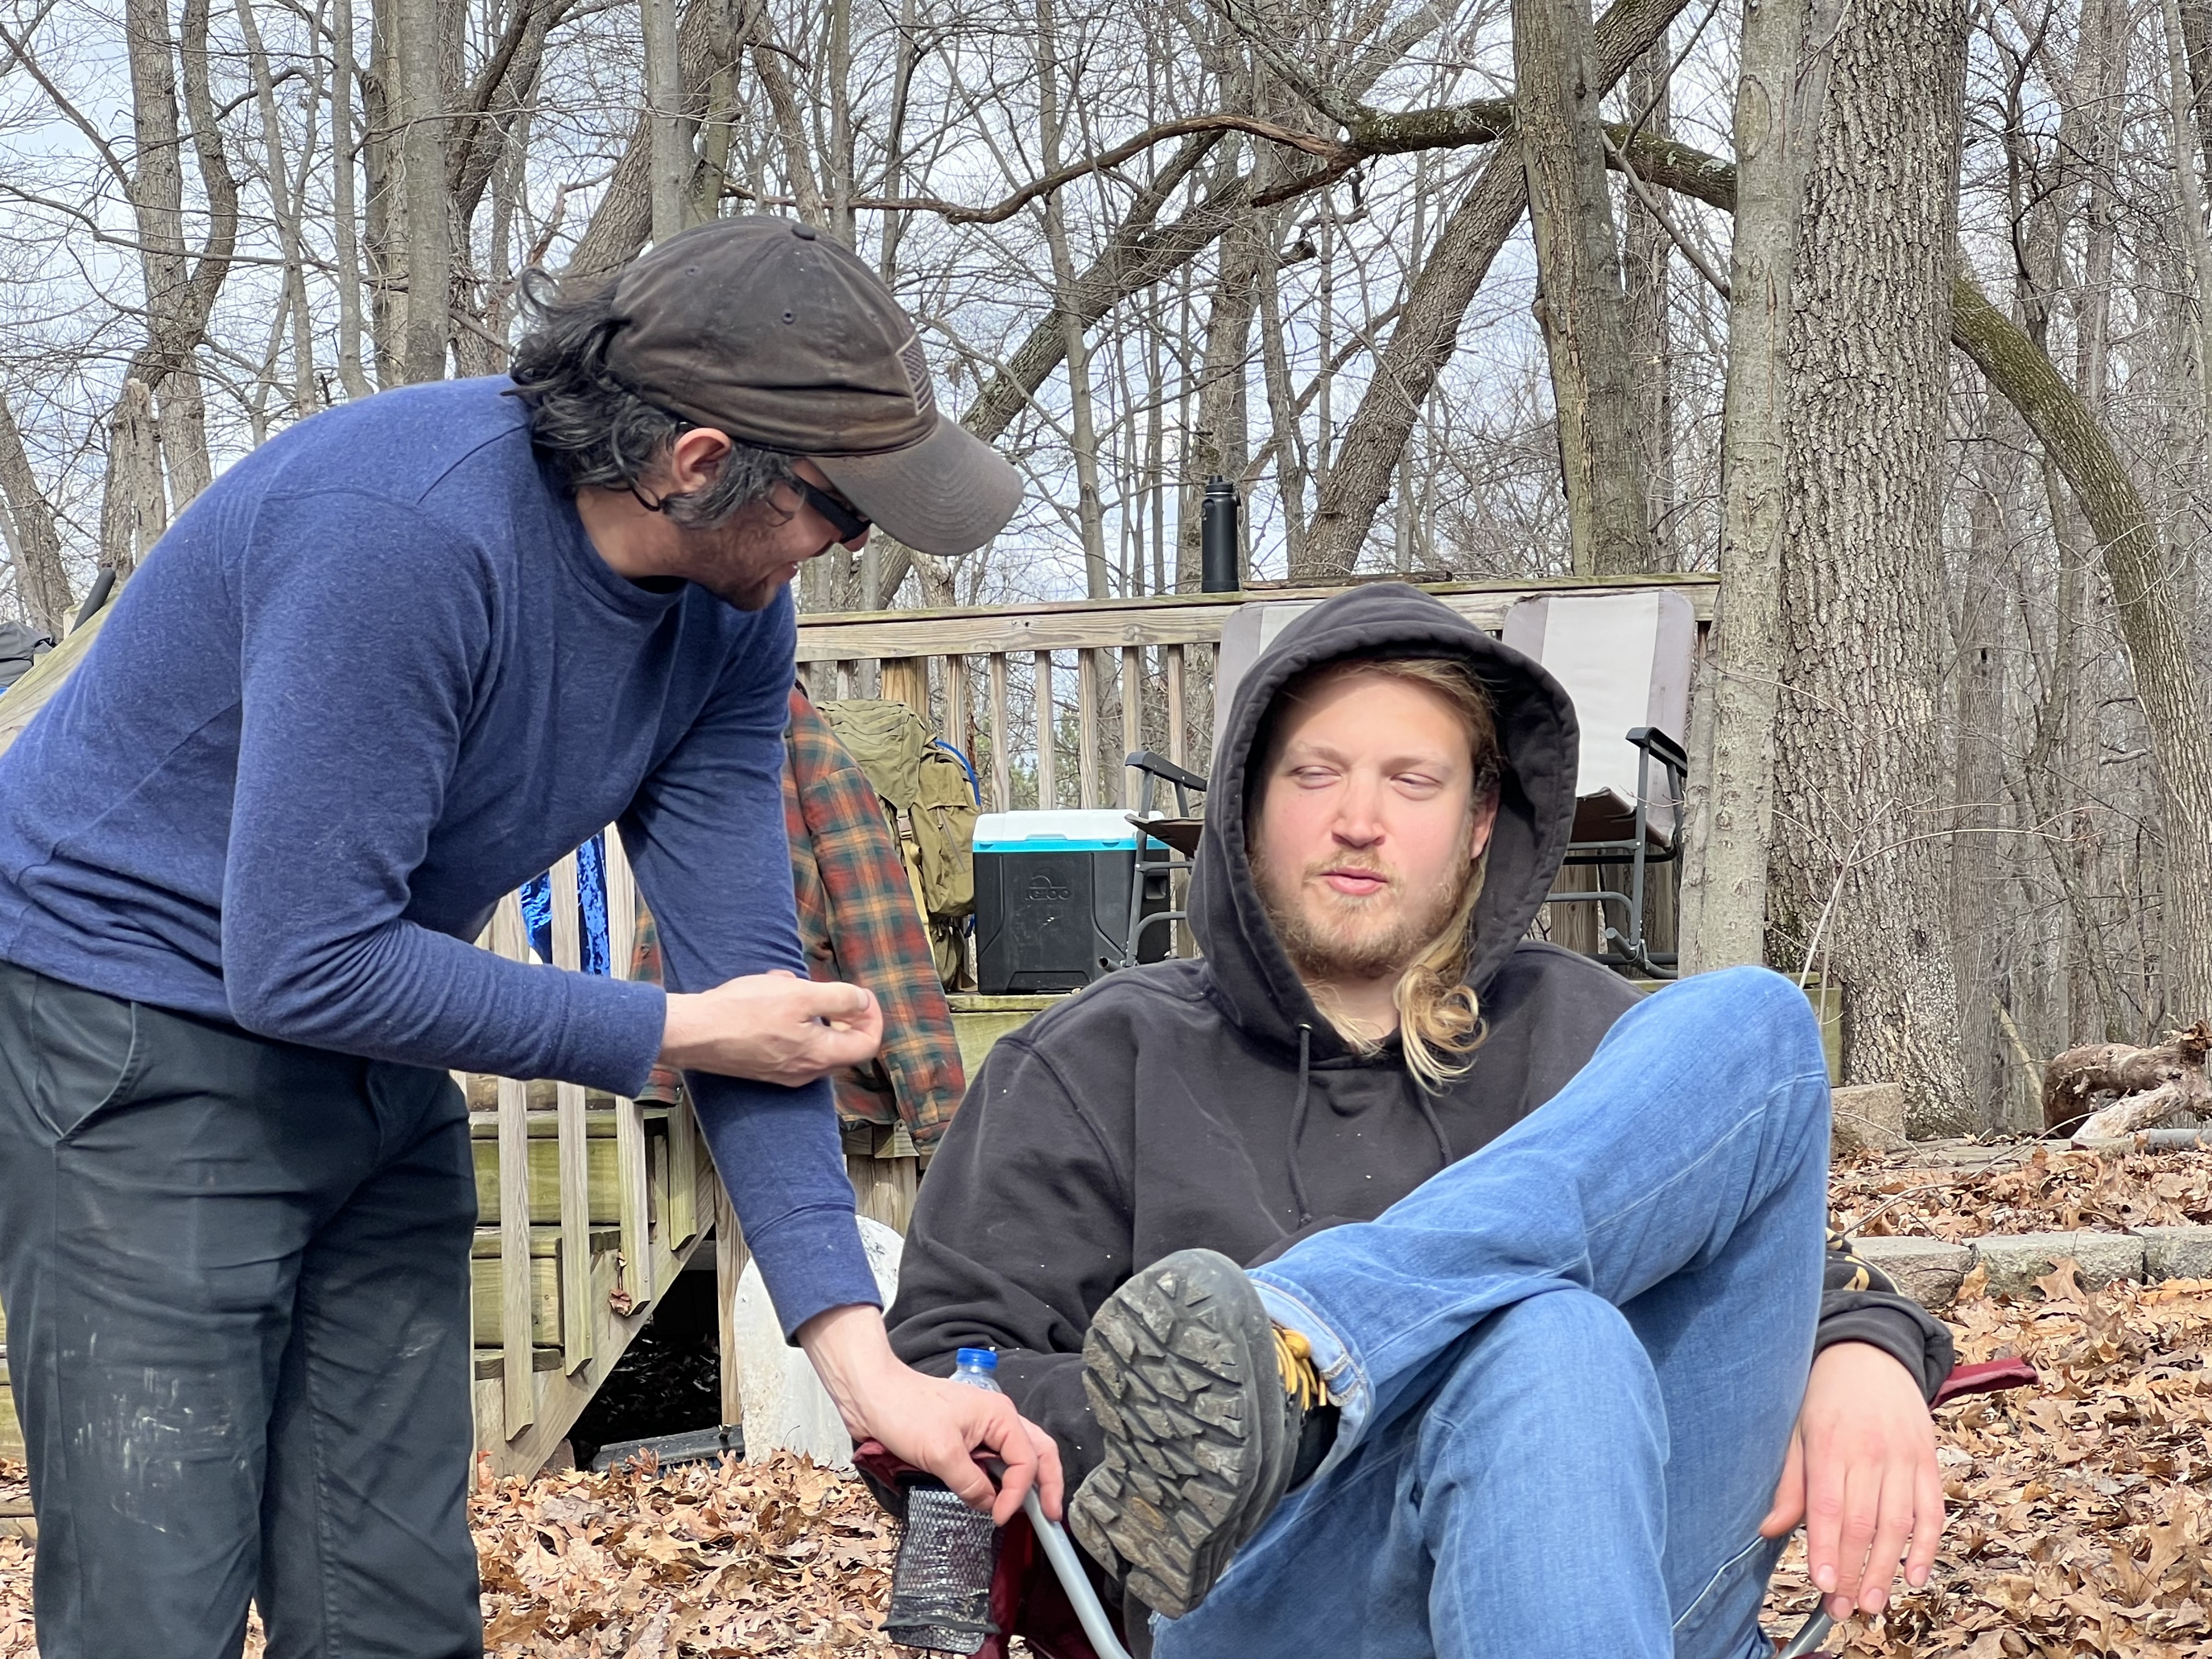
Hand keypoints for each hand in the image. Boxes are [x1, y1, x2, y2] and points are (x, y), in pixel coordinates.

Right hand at [659, 968, 882, 1085]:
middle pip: (843, 1044)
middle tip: (829, 989)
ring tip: (789, 983)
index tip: (862, 996)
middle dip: (841, 1011)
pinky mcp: (763, 1065)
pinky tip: (767, 993)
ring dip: (810, 1008)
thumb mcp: (800, 995)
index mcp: (820, 1057)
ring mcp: (782, 1072)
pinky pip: (790, 1041)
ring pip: (813, 1039)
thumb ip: (839, 999)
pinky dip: (788, 1016)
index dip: (873, 1017)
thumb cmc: (743, 1013)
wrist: (693, 1033)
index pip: (867, 1045)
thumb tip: (862, 1002)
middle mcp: (804, 1072)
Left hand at [798, 1305, 1064, 1524]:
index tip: (1001, 1517)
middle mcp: (998, 1419)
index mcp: (1000, 1415)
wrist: (871, 1394)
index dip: (1020, 1493)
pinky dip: (1001, 1479)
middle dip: (1049, 1484)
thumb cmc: (905, 1411)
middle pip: (1038, 1452)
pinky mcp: (964, 1438)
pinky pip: (994, 1460)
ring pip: (1019, 1456)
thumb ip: (970, 1483)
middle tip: (1054, 1517)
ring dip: (1027, 1482)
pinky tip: (996, 1496)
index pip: (1027, 1460)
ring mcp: (982, 1428)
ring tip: (1033, 1510)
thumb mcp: (940, 1454)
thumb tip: (988, 1505)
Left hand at [1761, 1340, 1943, 1621]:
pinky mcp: (1928, 1460)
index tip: (1823, 1584)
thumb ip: (1790, 1483)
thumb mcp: (1797, 1430)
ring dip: (1887, 1569)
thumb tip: (1769, 1529)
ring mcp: (1905, 1457)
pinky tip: (1915, 1575)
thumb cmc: (1824, 1395)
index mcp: (1831, 1444)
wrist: (1870, 1354)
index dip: (1827, 1549)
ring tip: (1873, 1603)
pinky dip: (1927, 1547)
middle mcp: (1871, 1452)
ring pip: (1900, 1524)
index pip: (1829, 1507)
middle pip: (1865, 1523)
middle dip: (1855, 1572)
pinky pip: (1932, 1511)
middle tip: (1843, 1609)